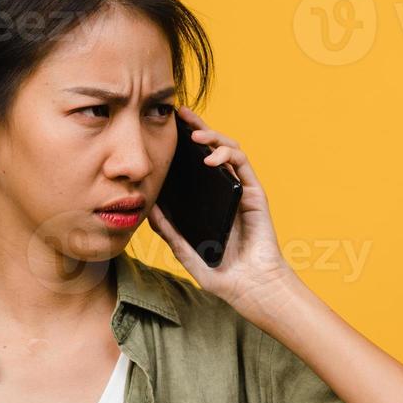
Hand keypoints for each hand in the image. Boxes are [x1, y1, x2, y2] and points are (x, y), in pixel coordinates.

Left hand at [148, 105, 299, 317]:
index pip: (196, 165)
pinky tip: (210, 156)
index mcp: (210, 201)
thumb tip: (148, 208)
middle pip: (213, 150)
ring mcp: (242, 190)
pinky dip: (227, 154)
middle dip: (198, 127)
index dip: (184, 144)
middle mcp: (227, 191)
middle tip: (181, 114)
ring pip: (229, 151)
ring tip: (195, 135)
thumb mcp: (186, 250)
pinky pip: (243, 165)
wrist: (251, 288)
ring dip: (213, 136)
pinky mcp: (254, 194)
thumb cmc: (223, 274)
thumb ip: (170, 231)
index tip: (167, 128)